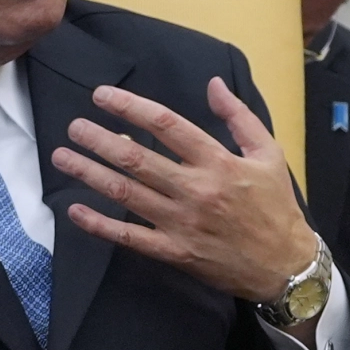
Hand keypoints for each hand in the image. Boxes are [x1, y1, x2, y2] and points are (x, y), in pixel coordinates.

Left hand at [53, 78, 314, 301]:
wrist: (286, 265)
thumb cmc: (277, 207)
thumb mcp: (269, 154)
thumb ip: (239, 117)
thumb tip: (213, 85)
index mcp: (219, 162)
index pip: (167, 125)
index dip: (130, 107)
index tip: (103, 97)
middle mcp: (196, 190)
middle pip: (136, 158)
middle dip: (99, 140)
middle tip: (74, 127)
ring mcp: (182, 223)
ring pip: (126, 193)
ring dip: (90, 173)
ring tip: (63, 156)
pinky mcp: (175, 252)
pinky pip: (130, 236)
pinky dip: (100, 224)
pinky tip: (75, 210)